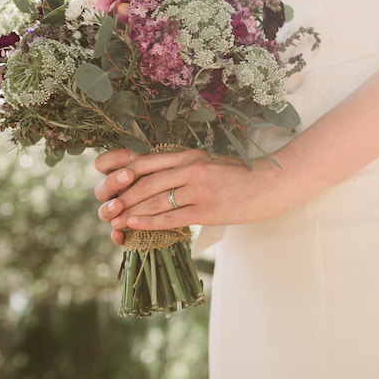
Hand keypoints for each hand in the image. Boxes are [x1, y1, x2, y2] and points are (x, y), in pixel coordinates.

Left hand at [93, 148, 284, 245]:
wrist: (271, 185)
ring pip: (154, 199)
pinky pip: (170, 216)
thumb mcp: (211, 163)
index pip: (147, 160)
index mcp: (190, 155)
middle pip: (145, 181)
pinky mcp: (206, 209)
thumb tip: (158, 177)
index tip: (107, 181)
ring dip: (130, 210)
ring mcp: (198, 189)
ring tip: (114, 218)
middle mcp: (191, 168)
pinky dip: (148, 221)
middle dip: (121, 195)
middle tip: (107, 207)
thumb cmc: (241, 176)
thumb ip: (186, 167)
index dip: (122, 171)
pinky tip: (135, 223)